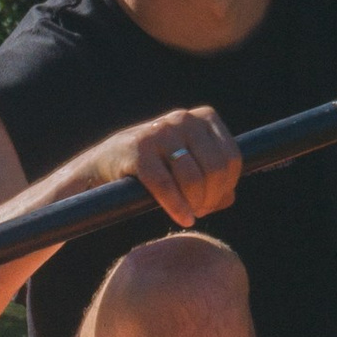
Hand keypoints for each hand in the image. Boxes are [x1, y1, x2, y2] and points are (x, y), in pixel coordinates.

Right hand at [95, 105, 241, 227]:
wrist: (104, 165)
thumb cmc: (153, 168)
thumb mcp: (186, 166)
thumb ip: (212, 181)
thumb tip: (229, 196)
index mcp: (202, 118)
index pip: (232, 157)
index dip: (227, 185)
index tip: (213, 200)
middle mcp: (183, 119)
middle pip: (215, 168)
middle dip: (210, 196)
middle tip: (198, 210)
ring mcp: (160, 132)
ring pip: (193, 178)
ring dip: (194, 204)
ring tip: (188, 213)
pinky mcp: (138, 150)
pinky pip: (166, 185)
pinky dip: (177, 207)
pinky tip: (182, 218)